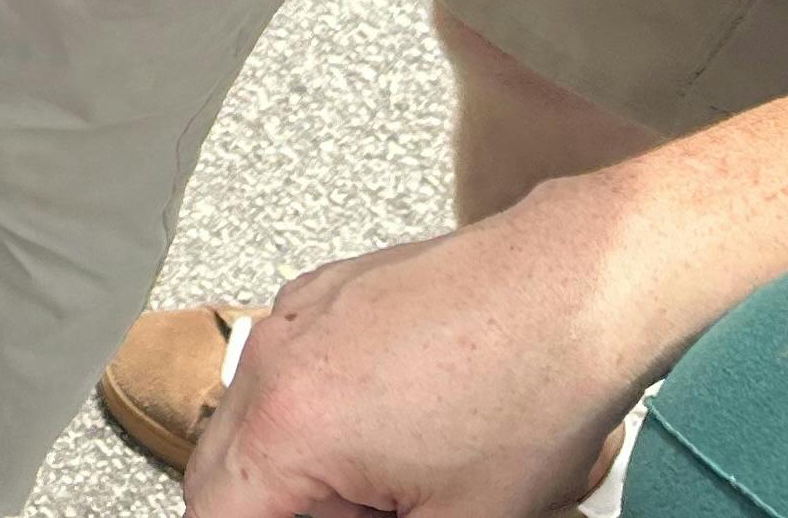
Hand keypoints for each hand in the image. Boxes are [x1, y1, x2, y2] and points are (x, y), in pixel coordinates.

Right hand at [186, 211, 634, 517]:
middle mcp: (273, 360)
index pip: (213, 513)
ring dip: (292, 464)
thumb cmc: (531, 395)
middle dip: (268, 508)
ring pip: (250, 414)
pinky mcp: (327, 291)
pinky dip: (314, 409)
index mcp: (287, 426)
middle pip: (217, 467)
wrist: (574, 291)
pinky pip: (286, 364)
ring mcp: (296, 315)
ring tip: (383, 487)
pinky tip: (395, 430)